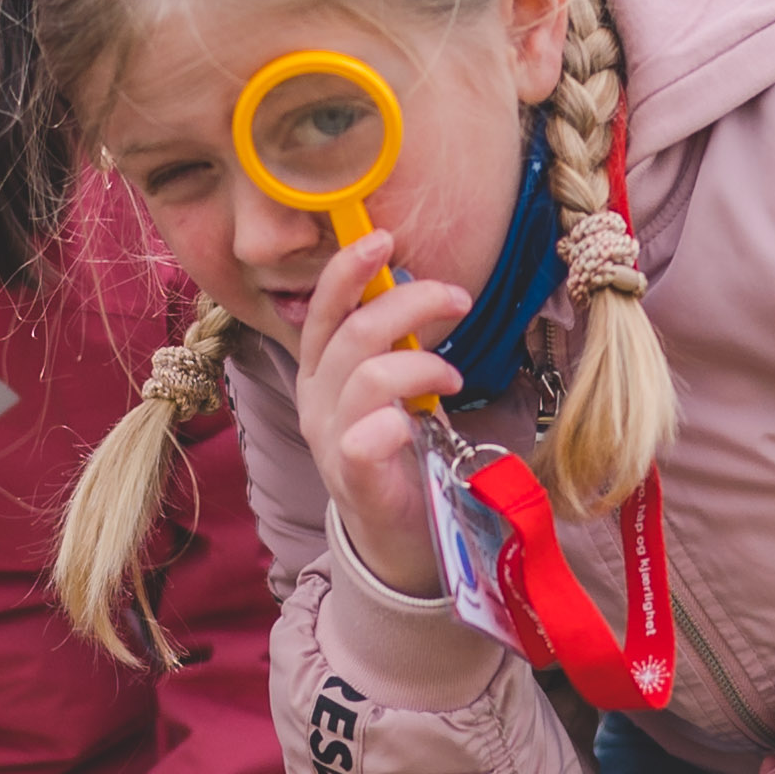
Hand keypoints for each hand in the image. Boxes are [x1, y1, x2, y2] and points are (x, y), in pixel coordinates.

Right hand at [291, 237, 472, 603]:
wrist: (391, 535)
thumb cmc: (393, 451)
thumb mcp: (386, 388)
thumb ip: (391, 344)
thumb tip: (421, 289)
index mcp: (320, 372)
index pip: (323, 310)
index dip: (348, 271)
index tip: (384, 238)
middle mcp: (316, 401)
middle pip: (351, 334)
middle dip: (408, 304)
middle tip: (458, 299)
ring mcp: (330, 442)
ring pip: (365, 377)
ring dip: (420, 364)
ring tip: (453, 377)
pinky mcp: (355, 482)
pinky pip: (362, 441)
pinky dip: (391, 424)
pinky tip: (416, 423)